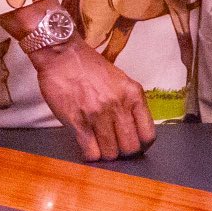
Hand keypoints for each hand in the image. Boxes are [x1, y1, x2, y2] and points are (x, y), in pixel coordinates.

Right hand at [29, 35, 159, 161]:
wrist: (63, 55)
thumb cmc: (89, 67)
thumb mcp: (120, 80)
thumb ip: (129, 103)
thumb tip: (134, 128)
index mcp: (133, 94)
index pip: (148, 134)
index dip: (142, 144)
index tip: (135, 144)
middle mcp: (118, 105)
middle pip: (130, 147)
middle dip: (123, 152)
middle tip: (115, 147)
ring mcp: (97, 115)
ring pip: (110, 153)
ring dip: (106, 154)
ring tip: (100, 146)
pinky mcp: (77, 121)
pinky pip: (90, 151)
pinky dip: (90, 155)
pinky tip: (88, 147)